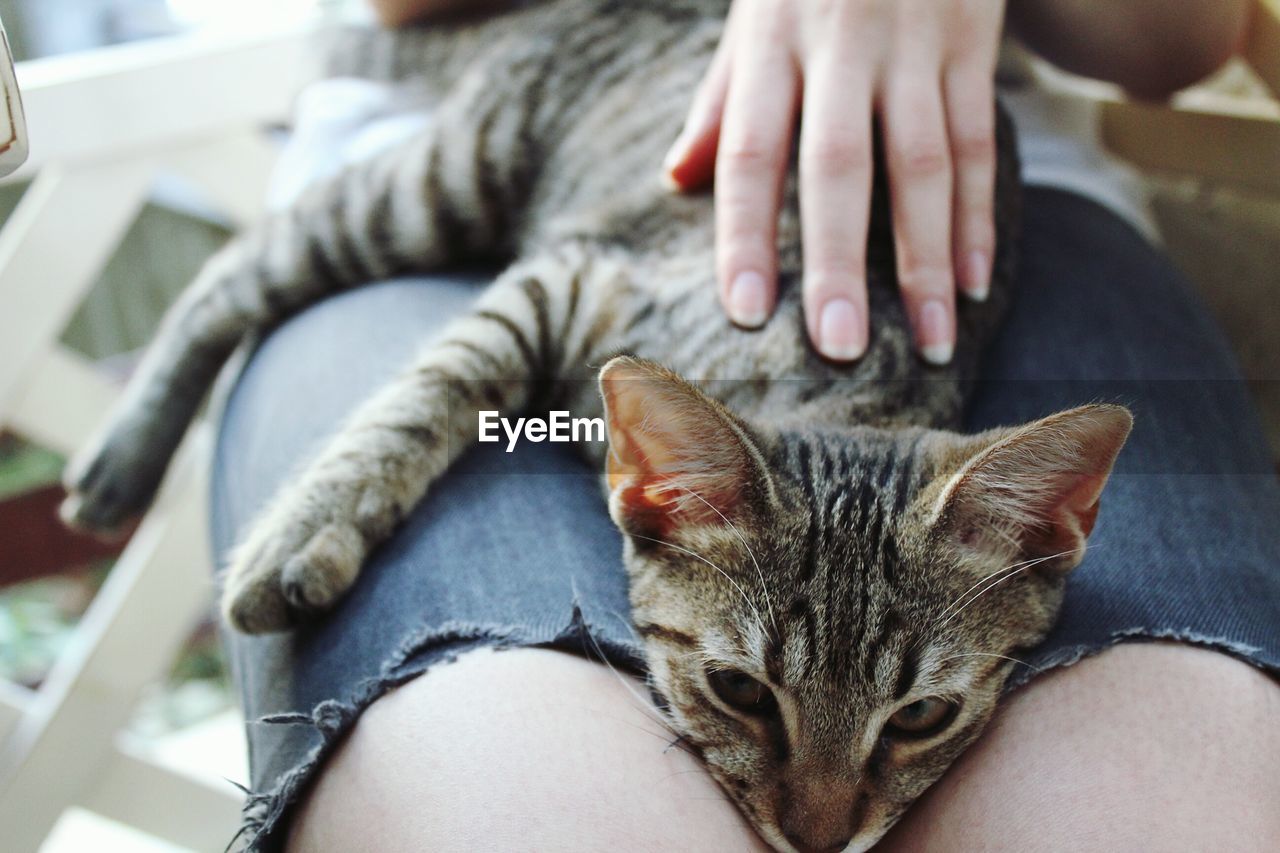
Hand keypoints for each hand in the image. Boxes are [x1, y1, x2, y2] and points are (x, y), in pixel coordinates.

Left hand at [665, 0, 1006, 363]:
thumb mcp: (753, 13)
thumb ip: (721, 96)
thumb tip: (675, 178)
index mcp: (770, 41)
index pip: (749, 151)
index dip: (745, 234)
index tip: (746, 312)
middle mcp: (840, 43)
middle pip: (837, 167)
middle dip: (840, 263)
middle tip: (840, 349)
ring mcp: (914, 40)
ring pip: (923, 163)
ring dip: (928, 260)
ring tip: (931, 342)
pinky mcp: (973, 38)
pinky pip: (979, 138)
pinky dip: (978, 216)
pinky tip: (974, 283)